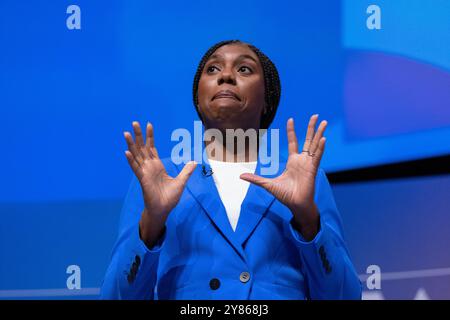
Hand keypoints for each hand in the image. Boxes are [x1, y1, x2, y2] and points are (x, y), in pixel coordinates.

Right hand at [124, 121, 196, 246]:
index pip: (151, 148)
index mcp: (157, 166)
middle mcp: (149, 167)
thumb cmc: (169, 197)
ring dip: (131, 144)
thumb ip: (186, 171)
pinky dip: (131, 160)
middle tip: (135, 122)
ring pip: (136, 155)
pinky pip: (136, 168)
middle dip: (139, 135)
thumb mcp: (181, 182)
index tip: (149, 125)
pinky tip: (126, 152)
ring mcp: (144, 172)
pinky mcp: (142, 179)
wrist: (163, 210)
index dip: (150, 136)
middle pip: (142, 148)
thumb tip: (194, 162)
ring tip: (126, 133)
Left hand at [240, 115, 326, 239]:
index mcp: (293, 161)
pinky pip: (317, 156)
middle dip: (311, 127)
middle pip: (308, 139)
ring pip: (315, 144)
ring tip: (324, 122)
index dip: (292, 131)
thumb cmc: (285, 195)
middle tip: (315, 115)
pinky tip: (323, 138)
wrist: (295, 204)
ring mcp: (309, 163)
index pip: (293, 142)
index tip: (291, 119)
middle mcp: (302, 160)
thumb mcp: (267, 184)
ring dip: (319, 133)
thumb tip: (241, 176)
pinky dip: (320, 147)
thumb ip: (256, 179)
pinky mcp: (313, 169)